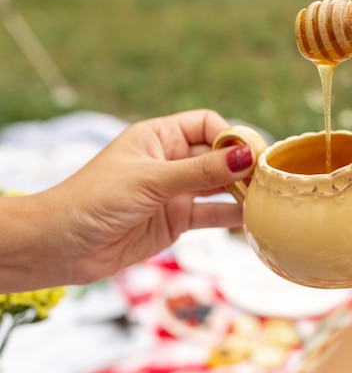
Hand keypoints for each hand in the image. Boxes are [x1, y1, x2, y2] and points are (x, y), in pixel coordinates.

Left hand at [44, 109, 254, 284]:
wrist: (63, 246)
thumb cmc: (95, 199)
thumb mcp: (152, 180)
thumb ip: (201, 171)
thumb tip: (246, 155)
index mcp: (159, 137)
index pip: (207, 125)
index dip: (230, 136)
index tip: (250, 154)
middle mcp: (170, 161)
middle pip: (217, 156)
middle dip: (241, 165)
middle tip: (267, 178)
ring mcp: (175, 192)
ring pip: (218, 186)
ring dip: (240, 191)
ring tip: (265, 198)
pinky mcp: (177, 220)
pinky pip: (211, 214)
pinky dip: (230, 216)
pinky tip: (251, 218)